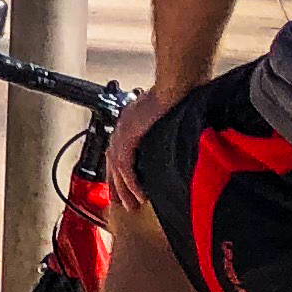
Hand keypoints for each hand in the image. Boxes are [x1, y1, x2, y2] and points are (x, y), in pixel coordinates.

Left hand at [107, 86, 168, 226]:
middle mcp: (122, 128)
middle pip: (113, 164)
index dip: (120, 172)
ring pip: (117, 169)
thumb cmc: (178, 96)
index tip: (123, 188)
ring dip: (124, 189)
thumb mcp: (166, 117)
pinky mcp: (130, 136)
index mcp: (130, 123)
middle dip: (117, 186)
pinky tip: (138, 195)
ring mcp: (124, 132)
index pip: (119, 153)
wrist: (178, 85)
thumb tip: (173, 142)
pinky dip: (131, 183)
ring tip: (131, 206)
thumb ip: (163, 131)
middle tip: (122, 204)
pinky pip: (126, 166)